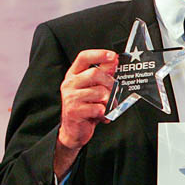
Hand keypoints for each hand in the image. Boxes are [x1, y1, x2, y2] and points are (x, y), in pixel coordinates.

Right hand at [55, 49, 117, 175]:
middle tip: (114, 92)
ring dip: (109, 101)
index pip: (84, 57)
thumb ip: (102, 74)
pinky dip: (104, 113)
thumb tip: (113, 61)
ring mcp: (70, 97)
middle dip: (110, 83)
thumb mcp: (93, 88)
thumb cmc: (85, 107)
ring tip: (107, 107)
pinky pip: (97, 108)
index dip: (99, 54)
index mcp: (74, 75)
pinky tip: (101, 115)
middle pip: (95, 73)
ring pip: (99, 92)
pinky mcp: (73, 111)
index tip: (113, 56)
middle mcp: (69, 84)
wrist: (74, 130)